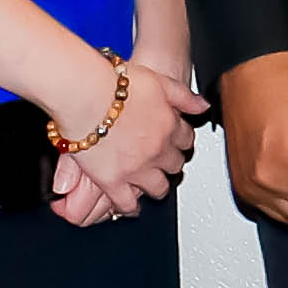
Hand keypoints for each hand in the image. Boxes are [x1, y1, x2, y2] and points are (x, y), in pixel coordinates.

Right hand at [48, 57, 198, 226]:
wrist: (85, 94)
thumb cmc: (114, 83)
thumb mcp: (158, 81)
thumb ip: (183, 95)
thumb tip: (202, 105)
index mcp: (170, 125)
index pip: (185, 140)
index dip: (178, 140)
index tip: (173, 140)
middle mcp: (158, 150)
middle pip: (174, 165)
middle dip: (169, 162)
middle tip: (159, 160)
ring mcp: (137, 168)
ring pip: (158, 187)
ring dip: (156, 186)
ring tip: (150, 184)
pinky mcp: (113, 181)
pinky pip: (127, 203)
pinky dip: (130, 207)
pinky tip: (130, 206)